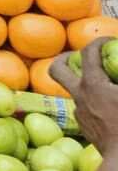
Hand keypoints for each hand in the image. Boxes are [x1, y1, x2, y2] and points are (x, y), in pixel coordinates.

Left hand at [50, 38, 117, 154]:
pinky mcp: (87, 129)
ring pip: (74, 91)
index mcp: (93, 85)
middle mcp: (80, 96)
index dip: (98, 41)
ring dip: (84, 83)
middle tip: (81, 56)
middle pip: (57, 68)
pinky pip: (86, 109)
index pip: (88, 52)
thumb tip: (117, 78)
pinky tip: (111, 108)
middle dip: (66, 57)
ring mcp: (81, 114)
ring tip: (105, 84)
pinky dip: (94, 103)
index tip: (109, 41)